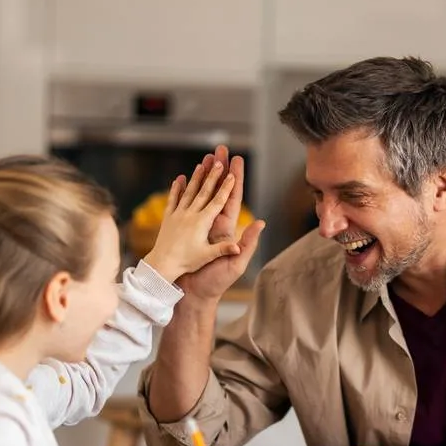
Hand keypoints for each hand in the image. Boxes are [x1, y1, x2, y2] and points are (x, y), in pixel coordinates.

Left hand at [143, 162, 240, 282]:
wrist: (162, 265)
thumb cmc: (186, 263)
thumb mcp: (207, 256)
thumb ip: (223, 250)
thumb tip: (238, 247)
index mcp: (202, 223)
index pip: (218, 202)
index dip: (226, 188)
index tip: (232, 174)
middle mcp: (190, 215)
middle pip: (204, 192)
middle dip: (213, 176)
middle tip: (219, 161)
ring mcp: (178, 214)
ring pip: (190, 192)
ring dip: (197, 177)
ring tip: (202, 164)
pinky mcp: (168, 218)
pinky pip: (174, 199)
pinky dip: (177, 188)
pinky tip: (180, 178)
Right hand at [176, 148, 265, 301]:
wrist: (193, 296)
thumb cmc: (215, 283)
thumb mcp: (235, 263)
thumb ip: (247, 243)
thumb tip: (260, 222)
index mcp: (227, 229)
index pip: (232, 197)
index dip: (234, 178)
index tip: (235, 159)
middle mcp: (215, 224)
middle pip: (218, 190)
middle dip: (219, 169)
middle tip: (219, 149)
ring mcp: (200, 227)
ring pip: (203, 195)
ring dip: (204, 176)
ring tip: (204, 158)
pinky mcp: (188, 232)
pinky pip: (188, 207)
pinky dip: (187, 192)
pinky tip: (184, 180)